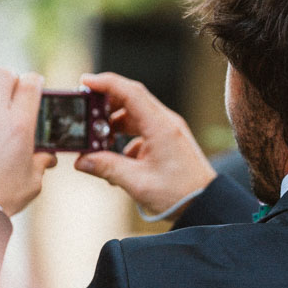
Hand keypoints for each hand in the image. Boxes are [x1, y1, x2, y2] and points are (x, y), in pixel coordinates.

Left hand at [0, 67, 56, 215]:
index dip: (34, 81)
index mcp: (19, 127)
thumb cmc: (2, 198)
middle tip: (9, 93)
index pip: (30, 83)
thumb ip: (41, 163)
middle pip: (1, 74)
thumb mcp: (32, 182)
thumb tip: (48, 157)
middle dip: (8, 80)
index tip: (34, 86)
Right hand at [74, 72, 215, 219]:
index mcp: (160, 126)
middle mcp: (165, 123)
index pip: (130, 92)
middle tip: (84, 114)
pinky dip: (125, 140)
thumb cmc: (178, 194)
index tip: (84, 82)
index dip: (105, 84)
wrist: (206, 204)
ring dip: (113, 125)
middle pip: (130, 100)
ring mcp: (167, 131)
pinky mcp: (167, 142)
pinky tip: (117, 161)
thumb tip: (82, 161)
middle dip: (105, 105)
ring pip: (134, 117)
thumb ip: (107, 168)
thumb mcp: (137, 182)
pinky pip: (141, 132)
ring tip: (97, 142)